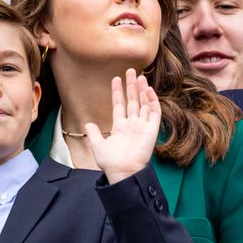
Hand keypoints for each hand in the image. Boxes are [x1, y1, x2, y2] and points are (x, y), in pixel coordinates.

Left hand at [87, 69, 160, 184]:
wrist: (122, 171)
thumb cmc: (111, 162)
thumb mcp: (98, 145)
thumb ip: (95, 133)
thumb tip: (88, 124)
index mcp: (120, 127)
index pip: (119, 105)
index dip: (118, 92)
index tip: (116, 79)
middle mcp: (133, 124)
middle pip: (133, 101)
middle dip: (132, 86)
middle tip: (131, 71)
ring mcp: (143, 126)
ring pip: (144, 103)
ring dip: (142, 90)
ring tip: (140, 76)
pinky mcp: (152, 129)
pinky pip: (155, 112)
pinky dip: (153, 101)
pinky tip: (148, 90)